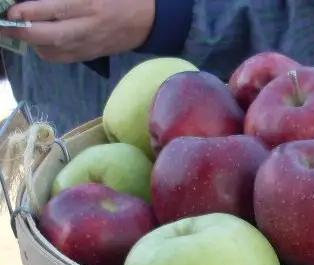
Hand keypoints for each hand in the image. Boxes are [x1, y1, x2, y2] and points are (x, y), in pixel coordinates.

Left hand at [4, 0, 155, 62]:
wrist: (148, 19)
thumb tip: (37, 0)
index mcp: (90, 3)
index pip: (55, 9)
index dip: (30, 11)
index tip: (11, 10)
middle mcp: (90, 27)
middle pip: (51, 35)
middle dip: (24, 31)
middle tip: (6, 25)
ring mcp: (91, 44)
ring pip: (55, 50)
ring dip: (33, 43)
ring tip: (20, 32)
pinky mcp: (92, 55)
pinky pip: (64, 58)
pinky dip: (47, 52)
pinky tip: (40, 42)